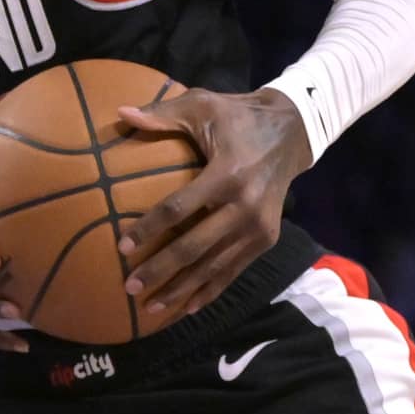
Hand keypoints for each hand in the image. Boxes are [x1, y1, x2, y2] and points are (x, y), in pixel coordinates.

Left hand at [113, 85, 306, 325]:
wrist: (293, 132)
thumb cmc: (238, 117)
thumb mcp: (203, 105)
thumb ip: (162, 114)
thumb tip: (121, 114)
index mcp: (227, 173)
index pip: (179, 208)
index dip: (150, 229)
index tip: (122, 247)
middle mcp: (245, 206)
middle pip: (194, 247)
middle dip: (160, 270)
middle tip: (129, 286)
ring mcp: (258, 227)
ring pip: (213, 266)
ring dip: (181, 289)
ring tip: (151, 308)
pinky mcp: (266, 238)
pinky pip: (233, 270)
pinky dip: (210, 290)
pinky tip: (187, 307)